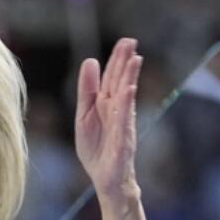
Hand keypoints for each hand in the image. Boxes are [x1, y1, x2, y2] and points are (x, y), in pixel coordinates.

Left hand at [75, 38, 143, 201]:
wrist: (106, 178)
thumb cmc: (97, 149)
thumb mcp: (84, 116)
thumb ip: (87, 91)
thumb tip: (90, 61)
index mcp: (105, 105)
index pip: (111, 79)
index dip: (117, 61)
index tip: (125, 42)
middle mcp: (116, 111)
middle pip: (120, 83)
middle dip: (125, 63)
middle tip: (131, 41)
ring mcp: (122, 124)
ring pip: (125, 97)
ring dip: (129, 78)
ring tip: (134, 59)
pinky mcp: (123, 139)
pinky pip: (124, 120)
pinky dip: (126, 105)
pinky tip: (128, 90)